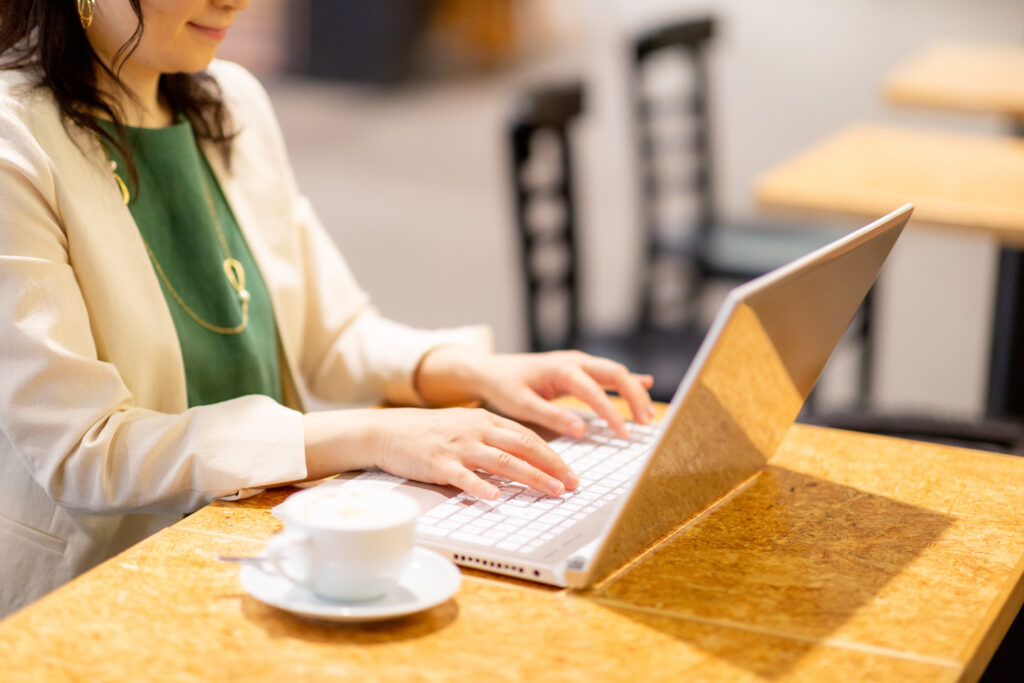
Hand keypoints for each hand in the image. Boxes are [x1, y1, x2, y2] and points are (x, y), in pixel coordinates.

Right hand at [309, 407, 576, 499]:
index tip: (571, 473)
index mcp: (486, 420)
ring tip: (552, 491)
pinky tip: (496, 498)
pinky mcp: (439, 463)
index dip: (552, 455)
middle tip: (572, 484)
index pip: (527, 436)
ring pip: (502, 461)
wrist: (389, 430)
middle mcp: (476, 430)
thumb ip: (493, 439)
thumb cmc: (431, 433)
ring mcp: (458, 446)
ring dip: (531, 476)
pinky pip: (463, 476)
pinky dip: (481, 487)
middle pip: (522, 447)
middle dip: (552, 466)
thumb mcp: (466, 426)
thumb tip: (524, 459)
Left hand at [415, 348, 655, 438]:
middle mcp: (574, 361)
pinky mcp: (578, 368)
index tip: (624, 434)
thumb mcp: (521, 405)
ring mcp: (578, 362)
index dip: (612, 412)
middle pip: (616, 374)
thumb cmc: (503, 388)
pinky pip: (607, 373)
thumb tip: (581, 430)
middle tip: (647, 423)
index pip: (595, 391)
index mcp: (561, 369)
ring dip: (634, 392)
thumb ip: (551, 416)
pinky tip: (646, 384)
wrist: (490, 371)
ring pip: (615, 372)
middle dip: (635, 398)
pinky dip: (626, 380)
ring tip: (647, 417)